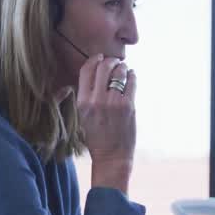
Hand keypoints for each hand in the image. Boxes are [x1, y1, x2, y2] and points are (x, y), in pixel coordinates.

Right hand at [76, 54, 136, 189]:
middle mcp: (96, 101)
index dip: (94, 60)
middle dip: (110, 61)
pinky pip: (131, 82)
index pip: (86, 70)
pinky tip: (131, 76)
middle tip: (115, 62)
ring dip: (122, 67)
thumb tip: (97, 74)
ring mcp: (113, 102)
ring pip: (119, 72)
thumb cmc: (97, 137)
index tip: (99, 57)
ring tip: (124, 69)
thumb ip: (87, 96)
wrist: (111, 156)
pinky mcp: (128, 106)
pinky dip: (132, 76)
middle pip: (103, 67)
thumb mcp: (84, 116)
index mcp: (82, 102)